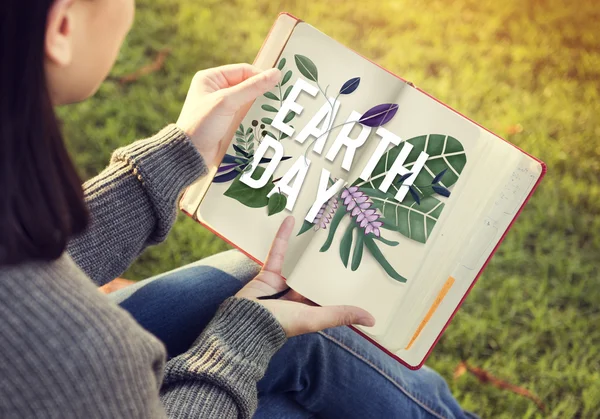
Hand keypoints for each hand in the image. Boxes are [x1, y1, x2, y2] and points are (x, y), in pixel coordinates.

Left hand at [176, 63, 280, 162]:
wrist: (191, 154)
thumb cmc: (202, 124)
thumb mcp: (226, 102)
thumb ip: (252, 88)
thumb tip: (276, 74)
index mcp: (211, 78)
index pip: (243, 70)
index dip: (260, 76)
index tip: (278, 84)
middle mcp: (216, 90)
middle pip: (247, 85)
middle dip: (262, 92)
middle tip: (279, 98)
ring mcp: (222, 107)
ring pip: (249, 101)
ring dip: (260, 106)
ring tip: (275, 111)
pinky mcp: (227, 121)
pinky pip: (246, 115)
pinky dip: (255, 117)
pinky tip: (265, 121)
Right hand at [236, 216, 375, 336]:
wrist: (245, 321)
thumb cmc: (282, 323)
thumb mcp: (315, 318)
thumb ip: (341, 315)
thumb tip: (372, 319)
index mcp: (310, 309)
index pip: (330, 295)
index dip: (343, 284)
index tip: (359, 268)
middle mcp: (298, 297)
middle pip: (315, 276)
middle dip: (327, 263)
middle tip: (344, 241)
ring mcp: (283, 284)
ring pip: (298, 263)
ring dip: (307, 248)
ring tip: (321, 229)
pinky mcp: (268, 273)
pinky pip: (278, 252)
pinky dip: (283, 237)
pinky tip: (291, 221)